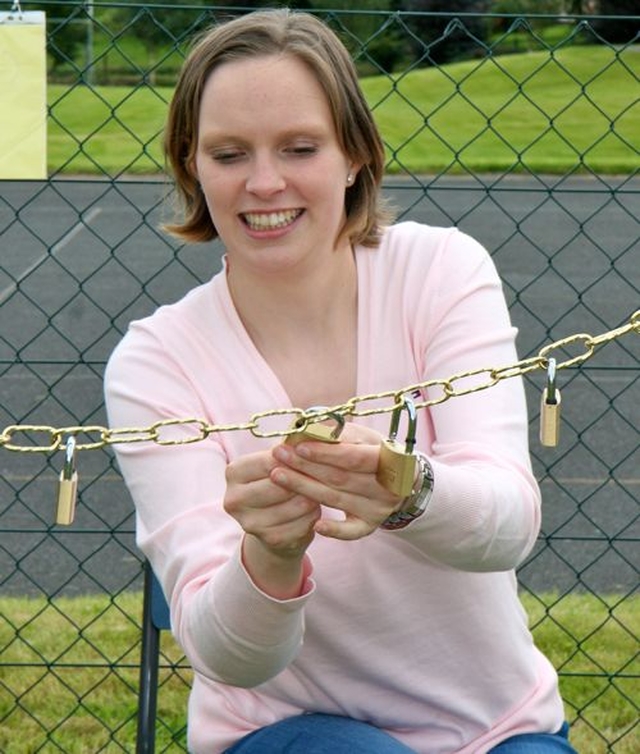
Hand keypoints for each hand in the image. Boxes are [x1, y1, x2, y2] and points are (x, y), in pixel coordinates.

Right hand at [224, 449, 321, 558]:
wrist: (274, 523)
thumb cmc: (278, 482)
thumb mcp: (278, 462)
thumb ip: (289, 450)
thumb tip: (312, 432)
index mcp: (233, 472)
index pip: (269, 461)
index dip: (295, 458)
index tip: (315, 454)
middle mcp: (233, 499)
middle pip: (278, 484)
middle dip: (303, 479)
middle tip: (323, 473)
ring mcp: (248, 522)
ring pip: (292, 506)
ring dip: (311, 498)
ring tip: (320, 491)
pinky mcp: (267, 540)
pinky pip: (299, 525)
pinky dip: (312, 517)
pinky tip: (315, 510)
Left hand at [270, 423, 401, 540]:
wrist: (396, 479)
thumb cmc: (369, 450)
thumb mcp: (360, 436)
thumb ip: (336, 432)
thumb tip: (305, 429)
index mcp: (389, 460)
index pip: (353, 457)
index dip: (325, 452)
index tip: (297, 446)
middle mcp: (387, 487)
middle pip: (340, 478)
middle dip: (306, 466)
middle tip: (279, 455)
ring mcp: (378, 509)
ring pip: (336, 499)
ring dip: (304, 488)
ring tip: (278, 475)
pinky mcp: (369, 525)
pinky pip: (350, 531)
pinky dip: (334, 530)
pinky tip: (315, 524)